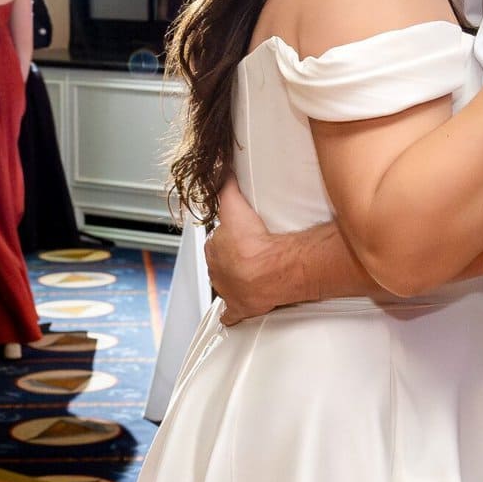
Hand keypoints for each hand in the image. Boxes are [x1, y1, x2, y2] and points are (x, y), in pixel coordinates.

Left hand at [204, 177, 281, 325]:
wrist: (269, 271)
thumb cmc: (253, 243)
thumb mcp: (234, 206)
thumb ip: (226, 186)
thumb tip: (220, 166)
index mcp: (214, 250)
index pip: (215, 242)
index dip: (226, 238)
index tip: (238, 236)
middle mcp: (217, 272)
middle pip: (221, 263)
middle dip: (232, 259)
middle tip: (250, 253)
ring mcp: (228, 291)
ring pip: (227, 285)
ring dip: (236, 281)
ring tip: (253, 274)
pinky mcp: (240, 308)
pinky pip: (232, 315)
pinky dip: (232, 315)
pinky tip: (236, 314)